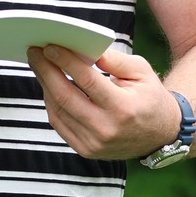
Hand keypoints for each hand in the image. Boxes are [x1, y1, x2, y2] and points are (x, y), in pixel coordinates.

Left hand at [26, 44, 183, 160]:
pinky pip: (60, 124)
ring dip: (45, 86)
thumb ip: (114, 59)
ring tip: (39, 66)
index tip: (49, 46)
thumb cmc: (150, 97)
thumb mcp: (141, 71)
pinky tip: (49, 86)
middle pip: (65, 97)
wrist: (161, 134)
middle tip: (34, 52)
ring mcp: (94, 143)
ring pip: (58, 111)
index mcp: (123, 108)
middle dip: (46, 71)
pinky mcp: (86, 150)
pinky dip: (51, 103)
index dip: (65, 61)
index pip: (86, 80)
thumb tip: (84, 48)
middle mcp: (106, 129)